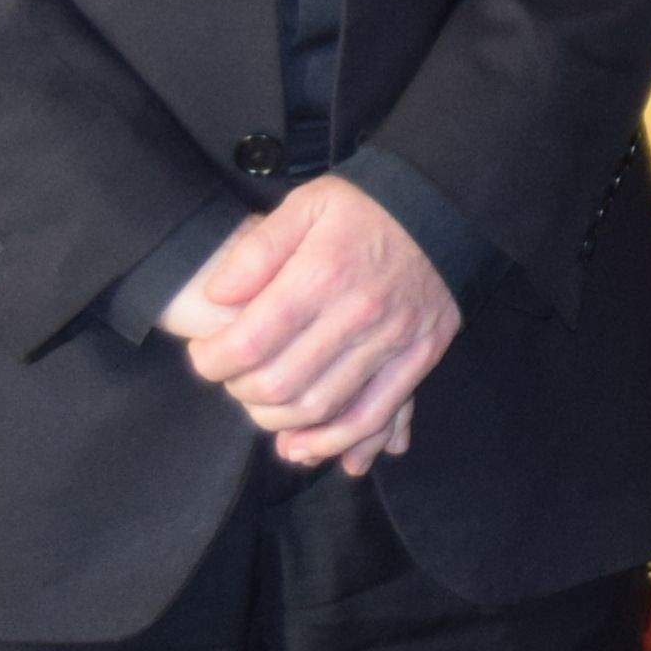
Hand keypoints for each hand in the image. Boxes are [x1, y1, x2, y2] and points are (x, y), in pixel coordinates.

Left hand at [160, 176, 462, 472]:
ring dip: (278, 421)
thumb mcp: (305, 205)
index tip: (205, 355)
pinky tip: (305, 445)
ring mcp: (392, 340)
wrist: (444, 209)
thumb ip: (257, 250)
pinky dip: (335, 442)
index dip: (212, 361)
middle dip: (241, 391)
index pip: (248, 343)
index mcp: (322, 273)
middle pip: (280, 384)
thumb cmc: (366, 208)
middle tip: (233, 378)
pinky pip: (373, 415)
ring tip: (261, 408)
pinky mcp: (419, 357)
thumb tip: (217, 297)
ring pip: (321, 408)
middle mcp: (357, 312)